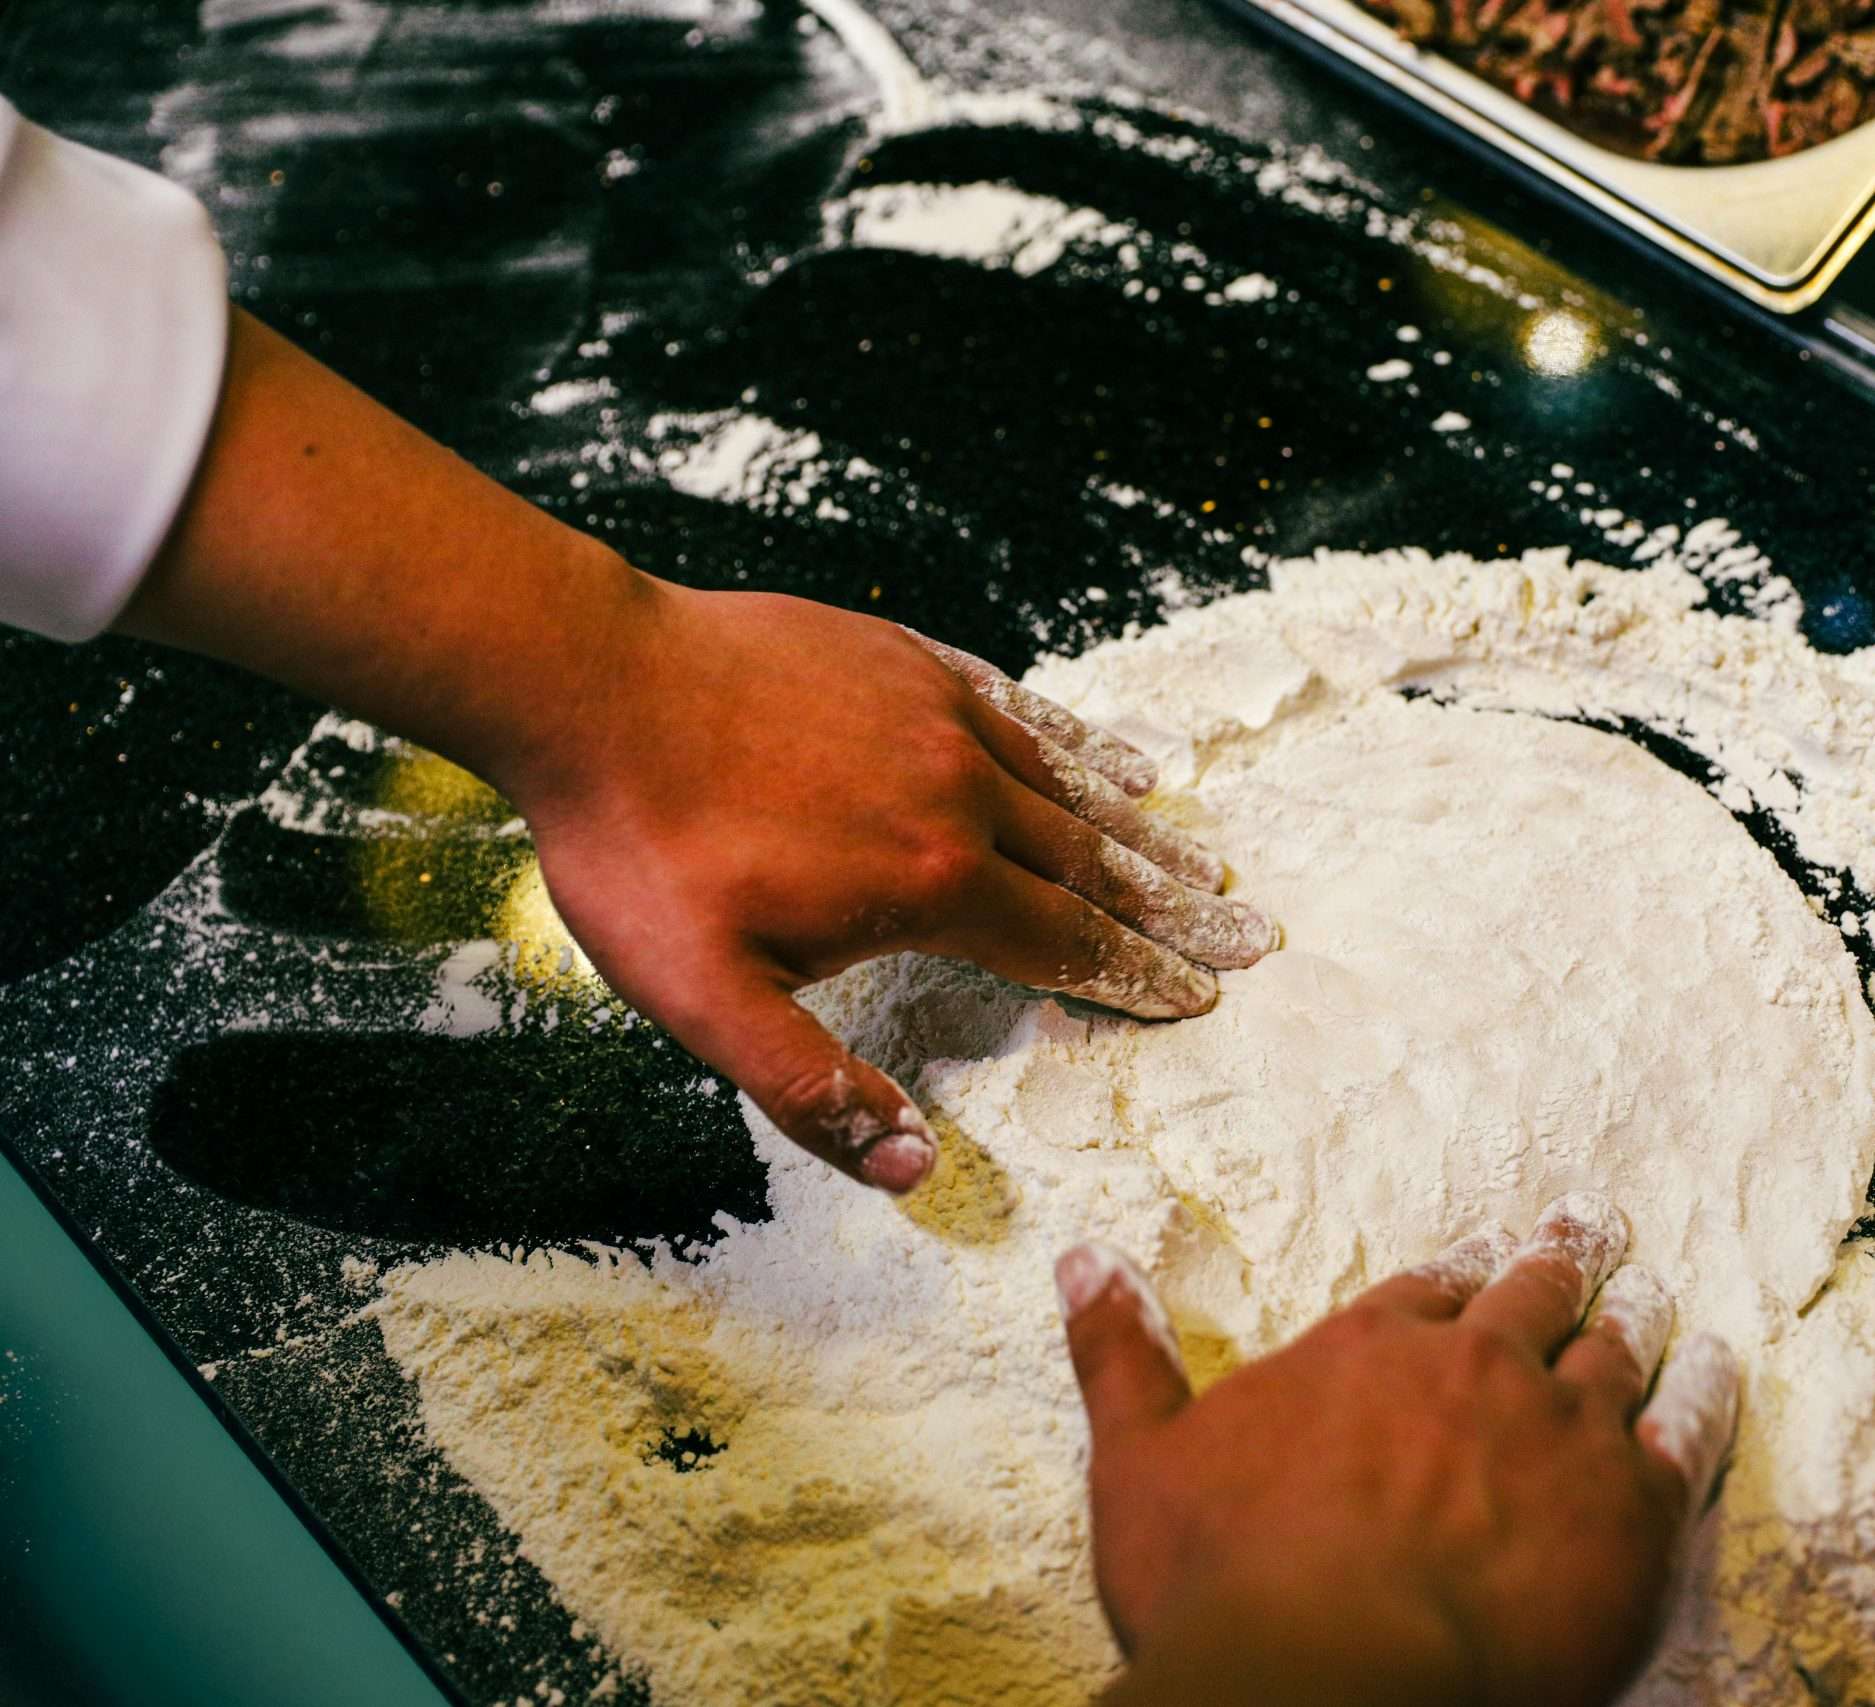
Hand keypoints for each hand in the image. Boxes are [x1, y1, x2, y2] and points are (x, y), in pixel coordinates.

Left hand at [496, 589, 1278, 1190]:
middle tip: (1249, 935)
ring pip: (1070, 783)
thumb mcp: (704, 1001)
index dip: (1136, 978)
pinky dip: (1076, 740)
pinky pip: (1017, 705)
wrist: (586, 681)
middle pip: (1097, 864)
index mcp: (932, 880)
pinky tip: (1108, 755)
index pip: (1066, 944)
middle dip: (1176, 910)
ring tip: (1203, 859)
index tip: (1199, 998)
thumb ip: (813, 1086)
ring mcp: (936, 713)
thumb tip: (911, 1166)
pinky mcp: (903, 659)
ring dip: (1142, 832)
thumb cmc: (637, 847)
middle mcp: (961, 791)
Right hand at [1057, 1195, 1740, 1706]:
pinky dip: (1705, 1389)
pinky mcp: (1632, 1504)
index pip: (1428, 1287)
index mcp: (1367, 1350)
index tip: (1486, 1251)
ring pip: (1615, 1346)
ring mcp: (1560, 1429)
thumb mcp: (1141, 1459)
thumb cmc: (1225, 1583)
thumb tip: (1081, 1259)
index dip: (1462, 1269)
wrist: (1334, 1682)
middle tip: (1594, 1224)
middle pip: (1533, 1293)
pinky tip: (1716, 1368)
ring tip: (1654, 1290)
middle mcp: (1473, 1366)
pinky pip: (1686, 1428)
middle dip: (1564, 1256)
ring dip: (1635, 1311)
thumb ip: (1119, 1354)